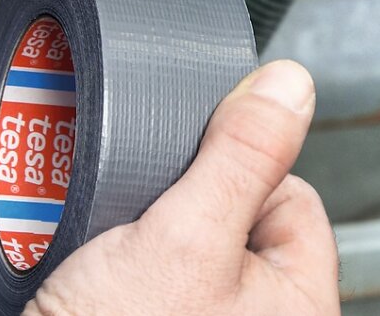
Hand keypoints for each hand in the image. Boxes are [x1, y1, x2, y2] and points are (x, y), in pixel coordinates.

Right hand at [25, 61, 337, 315]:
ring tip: (98, 242)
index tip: (192, 164)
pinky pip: (131, 279)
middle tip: (132, 212)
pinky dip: (101, 267)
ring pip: (173, 248)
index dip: (239, 167)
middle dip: (173, 204)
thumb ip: (241, 157)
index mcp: (299, 308)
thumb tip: (290, 86)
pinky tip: (79, 268)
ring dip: (129, 232)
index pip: (294, 199)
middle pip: (228, 221)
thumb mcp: (186, 236)